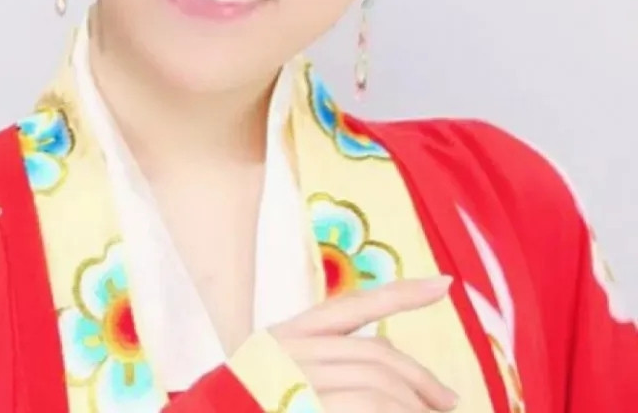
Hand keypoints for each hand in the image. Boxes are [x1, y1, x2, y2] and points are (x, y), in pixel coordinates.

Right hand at [270, 277, 458, 411]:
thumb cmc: (235, 408)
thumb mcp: (272, 378)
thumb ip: (319, 368)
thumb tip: (380, 381)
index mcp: (286, 337)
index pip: (354, 307)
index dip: (401, 295)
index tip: (444, 284)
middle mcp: (293, 352)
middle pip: (378, 357)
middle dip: (422, 381)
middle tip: (449, 404)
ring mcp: (296, 382)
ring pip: (378, 388)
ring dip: (414, 406)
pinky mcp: (300, 404)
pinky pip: (363, 405)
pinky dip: (395, 409)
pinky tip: (411, 411)